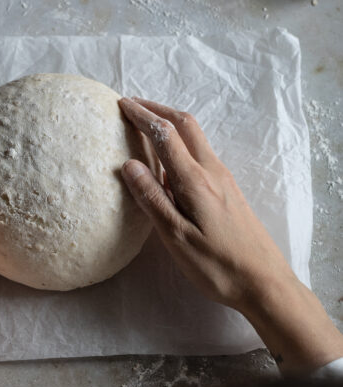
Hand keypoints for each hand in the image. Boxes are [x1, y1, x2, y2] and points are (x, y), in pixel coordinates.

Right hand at [119, 97, 342, 373]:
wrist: (265, 282)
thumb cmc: (217, 266)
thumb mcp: (176, 238)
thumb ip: (152, 199)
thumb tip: (129, 165)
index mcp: (196, 180)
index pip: (165, 134)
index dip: (142, 115)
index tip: (121, 104)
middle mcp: (212, 171)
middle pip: (186, 124)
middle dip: (157, 109)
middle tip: (131, 105)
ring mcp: (224, 179)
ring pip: (196, 137)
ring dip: (170, 123)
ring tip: (145, 125)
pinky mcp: (228, 190)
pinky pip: (201, 153)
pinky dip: (181, 142)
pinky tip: (168, 159)